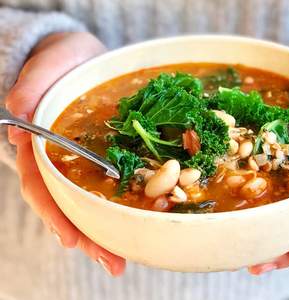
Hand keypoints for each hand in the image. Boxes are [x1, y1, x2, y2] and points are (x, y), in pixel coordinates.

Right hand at [6, 32, 125, 275]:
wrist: (83, 59)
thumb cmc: (63, 61)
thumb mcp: (48, 63)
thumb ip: (32, 84)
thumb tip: (19, 115)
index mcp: (41, 142)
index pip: (41, 184)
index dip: (54, 212)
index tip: (71, 238)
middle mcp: (59, 160)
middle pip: (68, 205)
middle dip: (88, 236)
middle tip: (113, 263)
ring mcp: (82, 161)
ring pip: (88, 202)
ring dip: (104, 232)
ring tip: (122, 259)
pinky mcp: (105, 158)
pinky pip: (109, 186)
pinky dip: (118, 207)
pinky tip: (134, 226)